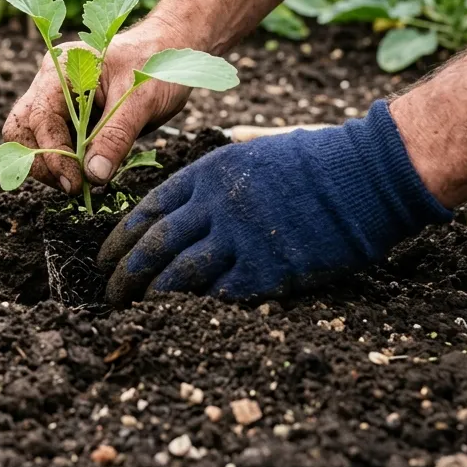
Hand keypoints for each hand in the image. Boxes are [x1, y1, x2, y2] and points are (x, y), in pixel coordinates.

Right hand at [2, 21, 190, 192]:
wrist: (167, 54)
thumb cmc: (155, 68)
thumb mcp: (141, 101)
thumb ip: (116, 136)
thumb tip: (94, 175)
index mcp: (62, 69)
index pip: (41, 118)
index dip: (54, 154)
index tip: (75, 183)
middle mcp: (49, 83)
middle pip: (21, 130)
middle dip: (41, 162)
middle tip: (74, 185)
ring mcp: (53, 100)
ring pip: (29, 140)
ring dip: (50, 165)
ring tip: (83, 179)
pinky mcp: (64, 116)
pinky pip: (49, 143)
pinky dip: (62, 162)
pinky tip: (86, 170)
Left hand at [96, 101, 453, 305]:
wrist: (362, 175)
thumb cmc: (312, 159)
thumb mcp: (251, 148)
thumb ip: (216, 171)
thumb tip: (194, 183)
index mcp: (207, 174)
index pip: (147, 210)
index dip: (120, 238)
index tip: (103, 257)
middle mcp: (215, 205)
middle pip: (155, 245)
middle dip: (126, 273)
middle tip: (110, 293)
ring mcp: (240, 238)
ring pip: (181, 274)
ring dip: (154, 295)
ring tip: (137, 310)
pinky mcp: (268, 268)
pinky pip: (222, 293)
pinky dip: (200, 305)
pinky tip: (184, 317)